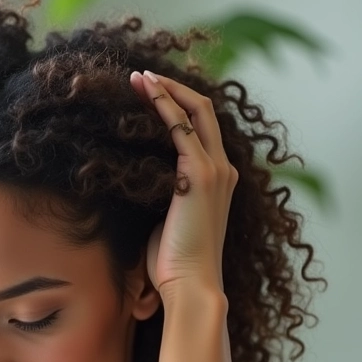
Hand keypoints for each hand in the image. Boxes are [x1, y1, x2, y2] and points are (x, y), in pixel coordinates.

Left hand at [129, 70, 237, 296]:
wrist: (191, 283)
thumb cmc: (175, 263)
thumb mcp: (169, 222)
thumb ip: (165, 198)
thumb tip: (140, 188)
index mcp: (219, 180)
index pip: (204, 130)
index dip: (181, 107)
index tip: (153, 95)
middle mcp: (223, 169)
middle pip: (205, 112)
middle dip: (174, 88)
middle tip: (143, 78)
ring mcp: (215, 170)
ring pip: (196, 112)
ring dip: (166, 90)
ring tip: (138, 78)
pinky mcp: (200, 175)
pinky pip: (181, 128)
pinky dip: (164, 106)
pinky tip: (145, 92)